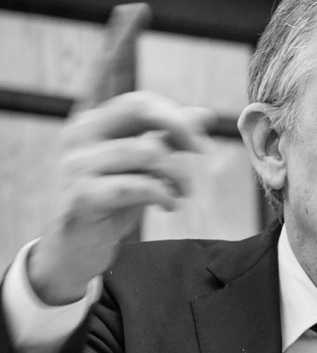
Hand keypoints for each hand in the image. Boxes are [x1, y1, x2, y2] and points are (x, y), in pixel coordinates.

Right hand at [27, 91, 212, 304]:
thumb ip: (168, 138)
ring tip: (180, 192)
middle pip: (138, 109)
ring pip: (147, 151)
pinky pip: (137, 186)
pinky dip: (163, 194)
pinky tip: (169, 205)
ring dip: (176, 174)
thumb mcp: (141, 167)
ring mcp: (76, 166)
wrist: (74, 251)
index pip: (139, 101)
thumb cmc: (110, 204)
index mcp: (91, 124)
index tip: (200, 142)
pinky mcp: (81, 197)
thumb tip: (206, 115)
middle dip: (179, 127)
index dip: (175, 116)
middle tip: (202, 151)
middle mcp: (78, 137)